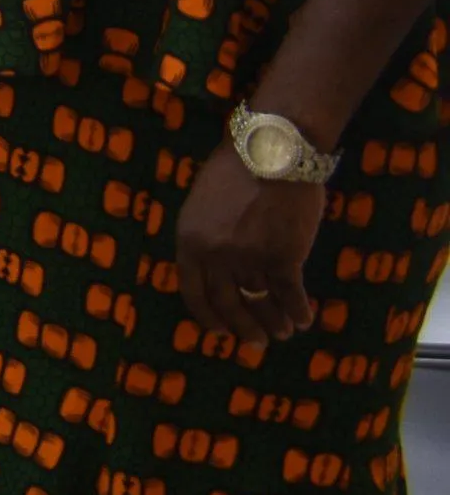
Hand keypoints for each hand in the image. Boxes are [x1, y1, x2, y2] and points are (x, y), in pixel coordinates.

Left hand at [177, 148, 326, 349]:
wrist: (271, 152)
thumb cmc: (235, 171)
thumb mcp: (202, 205)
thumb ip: (206, 238)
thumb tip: (217, 270)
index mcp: (189, 242)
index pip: (192, 291)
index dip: (207, 315)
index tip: (219, 331)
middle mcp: (214, 256)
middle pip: (227, 302)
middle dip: (243, 326)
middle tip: (254, 341)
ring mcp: (248, 259)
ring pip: (261, 301)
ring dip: (273, 321)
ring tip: (281, 333)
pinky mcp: (283, 258)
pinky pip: (290, 294)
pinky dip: (298, 310)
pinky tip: (304, 319)